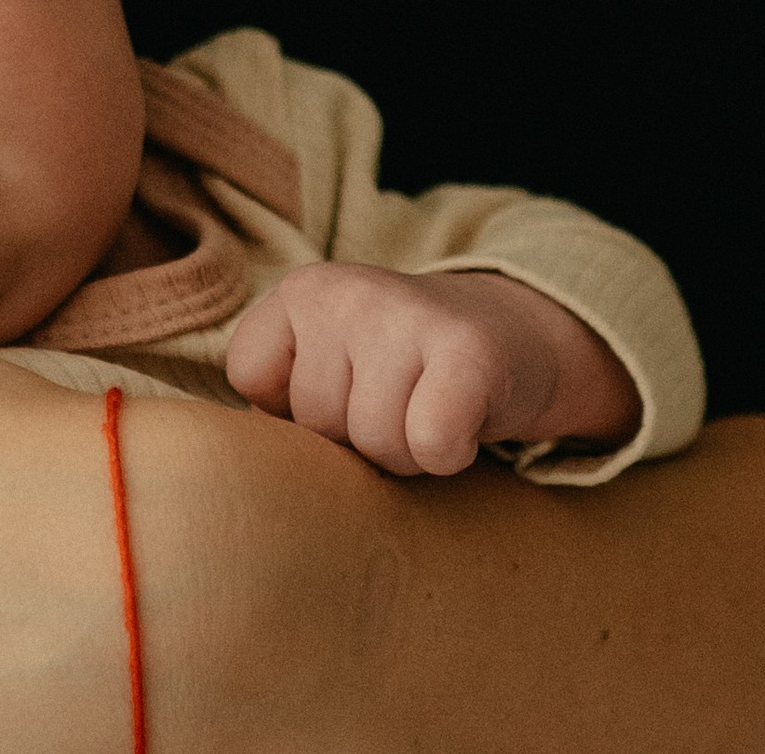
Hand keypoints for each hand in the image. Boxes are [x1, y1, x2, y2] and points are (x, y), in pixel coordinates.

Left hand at [224, 263, 639, 474]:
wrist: (514, 338)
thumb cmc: (402, 372)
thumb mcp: (328, 364)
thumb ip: (280, 405)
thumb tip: (251, 475)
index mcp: (302, 289)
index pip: (251, 380)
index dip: (297, 410)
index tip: (344, 389)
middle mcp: (348, 291)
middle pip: (317, 423)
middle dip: (357, 437)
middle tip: (400, 403)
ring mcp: (406, 315)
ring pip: (373, 443)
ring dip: (405, 451)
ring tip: (429, 411)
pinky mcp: (468, 351)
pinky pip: (429, 443)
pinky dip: (447, 455)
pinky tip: (464, 425)